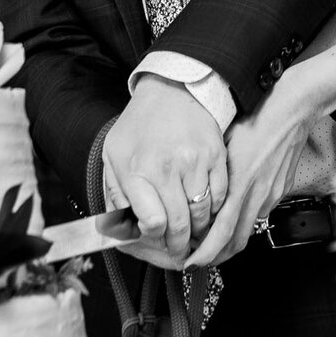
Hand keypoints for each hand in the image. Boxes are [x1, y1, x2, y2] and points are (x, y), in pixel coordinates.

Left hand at [100, 77, 228, 268]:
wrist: (171, 89)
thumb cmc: (140, 123)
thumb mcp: (115, 155)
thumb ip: (115, 193)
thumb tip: (116, 227)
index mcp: (139, 169)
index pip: (153, 222)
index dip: (154, 234)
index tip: (155, 234)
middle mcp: (168, 167)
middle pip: (180, 224)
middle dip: (178, 243)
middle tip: (177, 248)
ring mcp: (196, 161)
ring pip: (203, 214)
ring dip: (199, 229)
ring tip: (192, 230)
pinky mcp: (217, 156)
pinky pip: (220, 196)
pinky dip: (215, 208)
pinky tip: (205, 208)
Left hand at [188, 91, 312, 268]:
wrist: (292, 109)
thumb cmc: (256, 117)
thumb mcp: (223, 142)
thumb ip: (211, 171)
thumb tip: (192, 189)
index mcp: (240, 184)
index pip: (220, 234)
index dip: (204, 254)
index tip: (189, 262)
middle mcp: (257, 195)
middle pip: (235, 243)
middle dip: (214, 258)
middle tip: (196, 263)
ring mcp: (271, 195)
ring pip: (248, 232)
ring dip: (228, 244)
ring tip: (210, 245)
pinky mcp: (281, 191)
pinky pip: (259, 214)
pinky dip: (243, 223)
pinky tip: (233, 217)